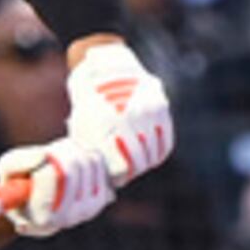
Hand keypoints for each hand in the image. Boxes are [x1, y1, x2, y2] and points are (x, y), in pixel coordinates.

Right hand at [0, 139, 113, 236]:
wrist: (39, 191)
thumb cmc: (19, 180)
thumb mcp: (7, 168)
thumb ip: (18, 162)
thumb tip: (44, 156)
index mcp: (42, 220)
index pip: (50, 175)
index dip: (44, 158)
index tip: (39, 156)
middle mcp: (67, 220)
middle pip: (72, 167)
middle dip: (58, 150)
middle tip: (49, 152)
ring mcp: (88, 211)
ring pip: (87, 161)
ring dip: (72, 149)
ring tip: (58, 156)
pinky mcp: (104, 198)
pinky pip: (99, 162)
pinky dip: (85, 151)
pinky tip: (73, 158)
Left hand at [61, 39, 172, 185]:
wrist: (104, 66)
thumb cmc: (89, 103)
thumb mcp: (83, 127)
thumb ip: (95, 154)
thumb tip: (110, 182)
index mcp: (105, 124)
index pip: (121, 167)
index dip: (119, 177)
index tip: (117, 178)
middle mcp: (128, 117)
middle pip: (139, 162)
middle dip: (133, 171)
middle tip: (127, 173)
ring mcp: (146, 110)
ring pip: (154, 152)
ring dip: (146, 162)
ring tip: (138, 162)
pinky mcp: (160, 106)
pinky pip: (166, 139)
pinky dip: (159, 150)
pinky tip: (151, 154)